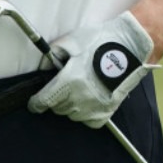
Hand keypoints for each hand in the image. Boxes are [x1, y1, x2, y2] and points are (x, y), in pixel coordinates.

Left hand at [28, 12, 155, 127]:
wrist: (129, 48)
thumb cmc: (100, 42)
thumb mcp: (70, 42)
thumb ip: (52, 56)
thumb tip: (44, 67)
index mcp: (68, 82)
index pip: (44, 101)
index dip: (36, 104)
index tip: (34, 104)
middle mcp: (80, 99)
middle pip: (57, 108)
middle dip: (55, 99)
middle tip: (62, 86)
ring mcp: (94, 108)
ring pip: (72, 115)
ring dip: (70, 106)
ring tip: (78, 90)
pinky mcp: (107, 112)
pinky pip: (88, 120)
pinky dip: (85, 114)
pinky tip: (88, 101)